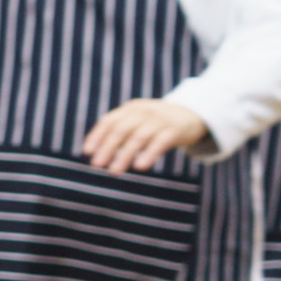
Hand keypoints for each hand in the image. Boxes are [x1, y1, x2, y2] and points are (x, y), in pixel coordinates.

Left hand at [78, 97, 209, 174]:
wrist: (193, 113)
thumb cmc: (159, 122)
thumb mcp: (139, 120)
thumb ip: (122, 131)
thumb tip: (98, 153)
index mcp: (130, 109)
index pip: (109, 121)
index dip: (97, 136)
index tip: (87, 152)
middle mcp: (143, 111)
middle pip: (121, 130)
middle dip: (107, 148)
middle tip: (96, 165)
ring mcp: (159, 120)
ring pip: (138, 137)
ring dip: (124, 155)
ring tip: (113, 171)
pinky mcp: (175, 130)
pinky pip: (160, 142)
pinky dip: (149, 154)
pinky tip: (140, 166)